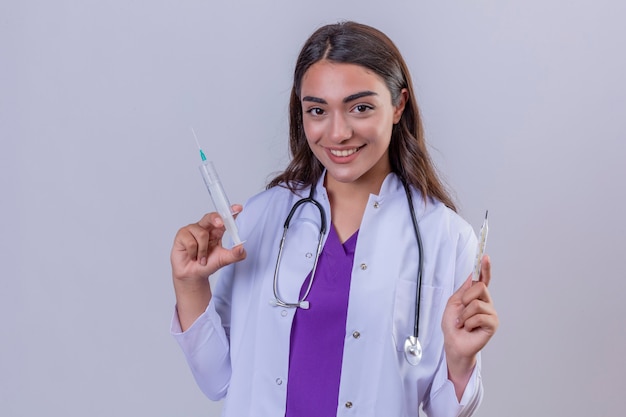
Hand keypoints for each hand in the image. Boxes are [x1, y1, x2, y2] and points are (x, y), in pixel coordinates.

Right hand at [171, 205, 246, 282]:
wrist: (192, 275)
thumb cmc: (207, 264)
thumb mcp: (224, 260)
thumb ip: (234, 255)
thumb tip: (242, 249)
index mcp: (217, 231)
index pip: (225, 219)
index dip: (231, 212)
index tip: (238, 208)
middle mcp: (205, 228)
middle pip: (211, 217)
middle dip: (216, 218)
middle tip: (220, 224)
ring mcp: (193, 230)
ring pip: (202, 234)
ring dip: (203, 251)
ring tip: (201, 258)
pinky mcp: (182, 235)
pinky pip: (191, 242)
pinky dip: (194, 253)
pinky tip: (193, 256)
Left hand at [441, 255, 497, 391]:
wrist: (453, 342)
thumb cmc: (453, 324)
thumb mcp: (454, 303)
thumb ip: (464, 290)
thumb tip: (473, 276)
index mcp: (476, 296)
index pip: (484, 279)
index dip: (485, 268)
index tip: (484, 256)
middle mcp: (486, 302)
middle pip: (479, 288)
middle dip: (465, 299)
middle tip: (460, 311)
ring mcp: (491, 313)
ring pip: (476, 303)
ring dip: (464, 315)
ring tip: (463, 323)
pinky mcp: (493, 323)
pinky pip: (479, 316)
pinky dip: (468, 323)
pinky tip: (468, 329)